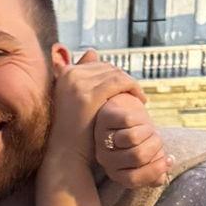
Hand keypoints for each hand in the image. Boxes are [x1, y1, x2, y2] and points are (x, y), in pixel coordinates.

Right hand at [39, 56, 139, 205]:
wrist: (67, 154)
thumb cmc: (74, 131)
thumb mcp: (74, 99)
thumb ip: (82, 76)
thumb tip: (91, 52)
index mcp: (65, 73)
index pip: (96, 63)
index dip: (112, 74)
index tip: (122, 87)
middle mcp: (70, 74)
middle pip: (106, 67)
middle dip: (122, 79)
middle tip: (134, 93)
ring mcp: (78, 84)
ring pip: (115, 73)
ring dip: (130, 84)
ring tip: (138, 97)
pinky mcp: (89, 95)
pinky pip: (119, 83)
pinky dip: (133, 88)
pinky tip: (140, 100)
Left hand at [92, 93, 165, 190]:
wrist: (128, 113)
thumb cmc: (141, 140)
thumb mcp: (150, 158)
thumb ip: (155, 173)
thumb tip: (161, 178)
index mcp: (116, 172)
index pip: (133, 179)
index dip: (155, 170)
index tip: (169, 160)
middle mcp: (105, 159)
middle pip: (138, 156)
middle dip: (155, 145)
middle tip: (157, 139)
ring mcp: (102, 138)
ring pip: (132, 137)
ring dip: (148, 131)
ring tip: (148, 129)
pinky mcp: (105, 118)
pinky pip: (128, 120)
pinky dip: (140, 118)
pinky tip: (140, 118)